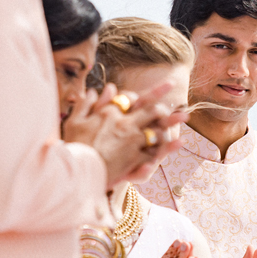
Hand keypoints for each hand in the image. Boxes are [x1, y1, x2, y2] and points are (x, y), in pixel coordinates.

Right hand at [62, 82, 185, 185]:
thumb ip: (87, 104)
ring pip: (157, 130)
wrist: (75, 171)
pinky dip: (166, 147)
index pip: (132, 97)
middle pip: (150, 110)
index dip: (144, 92)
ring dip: (171, 123)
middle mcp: (124, 123)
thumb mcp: (74, 121)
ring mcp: (132, 141)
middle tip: (175, 104)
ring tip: (184, 116)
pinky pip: (154, 151)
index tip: (162, 86)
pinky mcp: (135, 158)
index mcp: (110, 112)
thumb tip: (94, 90)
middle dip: (164, 107)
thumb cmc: (72, 146)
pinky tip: (179, 141)